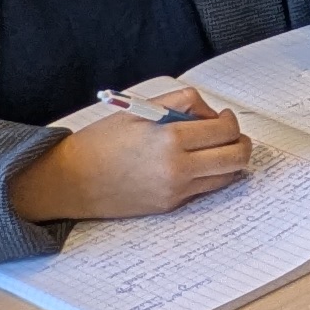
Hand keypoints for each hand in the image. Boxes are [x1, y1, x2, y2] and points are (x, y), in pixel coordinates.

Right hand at [4, 92, 254, 223]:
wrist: (69, 181)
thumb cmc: (100, 142)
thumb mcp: (139, 110)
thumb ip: (181, 103)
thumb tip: (211, 114)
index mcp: (170, 139)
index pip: (225, 130)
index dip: (230, 121)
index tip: (222, 117)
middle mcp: (178, 168)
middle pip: (237, 156)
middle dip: (240, 142)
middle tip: (229, 134)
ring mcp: (176, 190)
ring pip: (228, 176)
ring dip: (229, 160)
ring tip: (215, 149)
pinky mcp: (170, 205)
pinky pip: (206, 189)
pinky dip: (211, 175)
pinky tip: (196, 164)